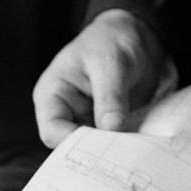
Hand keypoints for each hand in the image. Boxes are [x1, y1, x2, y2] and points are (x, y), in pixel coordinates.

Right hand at [32, 9, 168, 146]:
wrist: (135, 34)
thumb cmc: (111, 39)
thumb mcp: (110, 63)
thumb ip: (110, 97)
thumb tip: (113, 129)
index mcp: (52, 96)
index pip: (52, 131)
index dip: (73, 143)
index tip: (102, 147)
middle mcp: (66, 113)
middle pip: (72, 146)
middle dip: (95, 152)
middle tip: (121, 156)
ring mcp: (88, 121)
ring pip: (94, 149)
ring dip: (113, 152)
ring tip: (133, 153)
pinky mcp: (108, 126)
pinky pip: (113, 144)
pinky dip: (125, 146)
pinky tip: (139, 147)